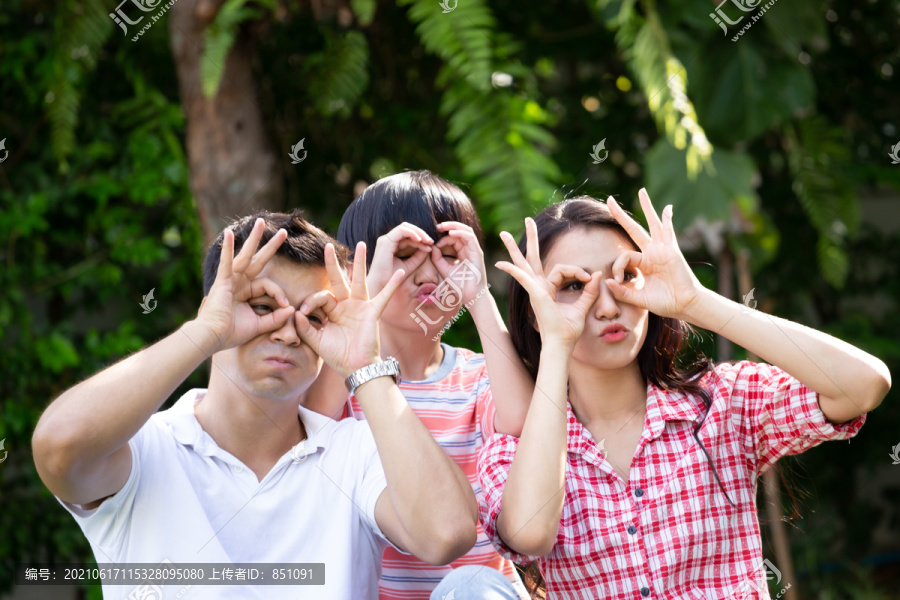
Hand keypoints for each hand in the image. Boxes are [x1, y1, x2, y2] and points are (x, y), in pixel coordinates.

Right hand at [195, 219, 295, 352]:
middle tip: (284, 232)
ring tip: (261, 222)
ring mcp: (230, 279)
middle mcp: (239, 282)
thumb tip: (292, 310)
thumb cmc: (232, 333)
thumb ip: (276, 317)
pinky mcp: (222, 281)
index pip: (268, 284)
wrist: (213, 338)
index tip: (286, 305)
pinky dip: (228, 248)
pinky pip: (227, 262)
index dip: (279, 293)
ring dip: (254, 238)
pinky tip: (229, 234)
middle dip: (271, 246)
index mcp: (246, 291)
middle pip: (258, 260)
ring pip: (245, 255)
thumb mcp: (260, 324)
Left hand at [295, 242, 405, 377]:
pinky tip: (399, 273)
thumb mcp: (316, 342)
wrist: (356, 369)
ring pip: (359, 280)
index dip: (311, 301)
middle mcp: (346, 305)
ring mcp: (360, 307)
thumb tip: (296, 312)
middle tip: (327, 246)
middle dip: (332, 263)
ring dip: (360, 262)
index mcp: (332, 311)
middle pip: (338, 280)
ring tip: (362, 244)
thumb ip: (304, 328)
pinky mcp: (372, 313)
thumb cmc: (337, 356)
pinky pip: (383, 297)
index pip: (321, 296)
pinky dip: (391, 285)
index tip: (304, 313)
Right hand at [366, 222, 432, 295]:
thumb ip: (418, 257)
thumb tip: (429, 248)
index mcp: (391, 244)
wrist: (381, 286)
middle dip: (420, 233)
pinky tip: (420, 240)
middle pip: (406, 228)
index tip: (430, 246)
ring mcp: (385, 240)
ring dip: (418, 232)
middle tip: (431, 241)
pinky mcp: (386, 242)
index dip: (420, 239)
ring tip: (427, 241)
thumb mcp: (409, 266)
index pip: (407, 235)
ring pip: (404, 227)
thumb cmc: (392, 278)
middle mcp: (387, 240)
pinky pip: (401, 231)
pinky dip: (412, 234)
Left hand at [431, 222, 489, 306]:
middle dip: (448, 226)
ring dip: (454, 226)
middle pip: (460, 231)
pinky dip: (460, 233)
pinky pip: (470, 238)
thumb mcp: (444, 269)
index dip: (443, 237)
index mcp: (463, 253)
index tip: (433, 242)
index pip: (454, 238)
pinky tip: (450, 232)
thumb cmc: (459, 285)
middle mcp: (469, 250)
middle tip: (437, 227)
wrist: (471, 296)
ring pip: (466, 231)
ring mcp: (474, 250)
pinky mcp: (477, 252)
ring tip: (442, 226)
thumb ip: (438, 259)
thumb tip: (432, 246)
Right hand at [496, 217, 602, 346]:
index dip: (578, 271)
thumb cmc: (569, 331)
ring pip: (523, 263)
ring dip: (514, 247)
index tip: (590, 278)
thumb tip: (596, 274)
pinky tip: (501, 263)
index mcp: (548, 289)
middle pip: (533, 258)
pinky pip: (523, 278)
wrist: (561, 344)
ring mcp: (534, 290)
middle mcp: (539, 287)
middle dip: (531, 239)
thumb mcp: (583, 307)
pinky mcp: (534, 294)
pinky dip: (513, 270)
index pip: (562, 269)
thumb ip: (589, 291)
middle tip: (528, 220)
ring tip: (502, 233)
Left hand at [605, 189, 703, 318]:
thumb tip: (607, 283)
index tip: (617, 280)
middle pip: (633, 228)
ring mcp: (662, 249)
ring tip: (641, 191)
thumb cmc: (664, 302)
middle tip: (609, 200)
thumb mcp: (638, 298)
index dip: (617, 266)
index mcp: (642, 263)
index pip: (623, 256)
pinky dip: (668, 219)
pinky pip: (669, 231)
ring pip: (652, 223)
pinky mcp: (672, 250)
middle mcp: (651, 253)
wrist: (685, 304)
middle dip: (620, 215)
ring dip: (646, 207)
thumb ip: (622, 292)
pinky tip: (667, 208)